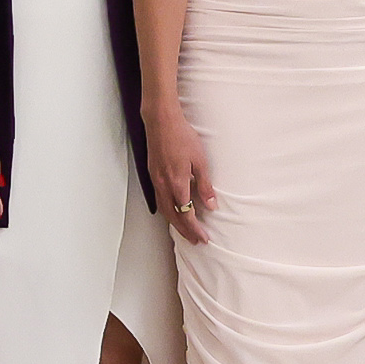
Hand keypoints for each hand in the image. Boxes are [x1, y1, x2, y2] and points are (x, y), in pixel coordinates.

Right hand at [148, 107, 214, 244]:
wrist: (161, 122)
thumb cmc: (182, 137)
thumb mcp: (200, 161)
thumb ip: (205, 185)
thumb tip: (211, 205)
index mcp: (177, 184)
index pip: (187, 214)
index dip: (195, 228)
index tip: (204, 237)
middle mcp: (164, 186)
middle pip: (174, 217)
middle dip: (185, 231)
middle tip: (196, 241)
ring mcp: (156, 181)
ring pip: (164, 210)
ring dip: (175, 224)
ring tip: (185, 232)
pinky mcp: (153, 175)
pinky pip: (160, 200)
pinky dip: (167, 211)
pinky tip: (173, 212)